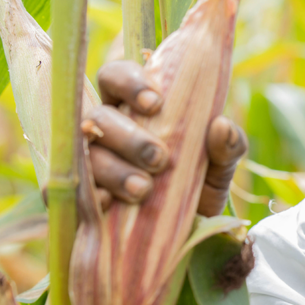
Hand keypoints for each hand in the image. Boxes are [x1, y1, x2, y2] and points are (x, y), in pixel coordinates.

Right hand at [84, 60, 247, 216]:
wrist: (193, 227)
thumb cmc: (201, 181)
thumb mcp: (222, 163)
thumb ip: (229, 144)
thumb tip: (221, 126)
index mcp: (135, 109)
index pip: (116, 77)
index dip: (128, 83)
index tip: (155, 104)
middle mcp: (109, 132)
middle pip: (98, 118)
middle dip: (128, 137)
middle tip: (159, 158)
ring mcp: (95, 164)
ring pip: (88, 156)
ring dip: (115, 171)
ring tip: (144, 189)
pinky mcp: (88, 198)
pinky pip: (75, 192)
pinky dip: (91, 196)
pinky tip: (109, 203)